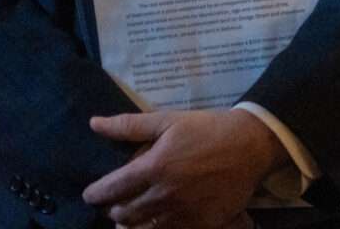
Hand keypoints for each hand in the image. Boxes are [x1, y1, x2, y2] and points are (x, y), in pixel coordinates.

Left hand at [86, 109, 286, 227]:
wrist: (249, 145)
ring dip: (132, 224)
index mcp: (153, 167)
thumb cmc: (206, 128)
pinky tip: (159, 219)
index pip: (112, 189)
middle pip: (124, 214)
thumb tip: (94, 123)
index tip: (90, 195)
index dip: (96, 194)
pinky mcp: (200, 225)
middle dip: (114, 209)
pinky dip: (158, 228)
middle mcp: (164, 195)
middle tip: (115, 202)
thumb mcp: (167, 120)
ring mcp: (182, 214)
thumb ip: (129, 126)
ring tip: (132, 216)